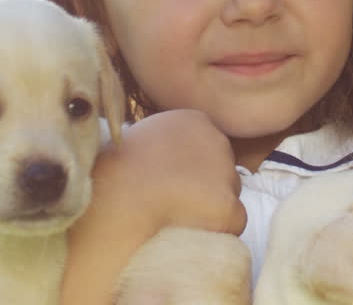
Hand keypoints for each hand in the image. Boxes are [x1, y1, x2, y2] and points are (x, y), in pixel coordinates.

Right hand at [105, 109, 246, 234]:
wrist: (118, 198)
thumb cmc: (118, 171)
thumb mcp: (142, 137)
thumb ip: (167, 141)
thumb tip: (173, 157)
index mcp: (196, 121)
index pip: (209, 146)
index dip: (194, 168)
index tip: (175, 181)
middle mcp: (218, 140)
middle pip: (223, 169)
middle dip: (207, 187)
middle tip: (178, 201)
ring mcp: (225, 173)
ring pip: (229, 195)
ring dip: (212, 209)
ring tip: (179, 216)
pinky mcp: (227, 204)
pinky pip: (235, 221)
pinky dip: (219, 230)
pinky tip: (193, 230)